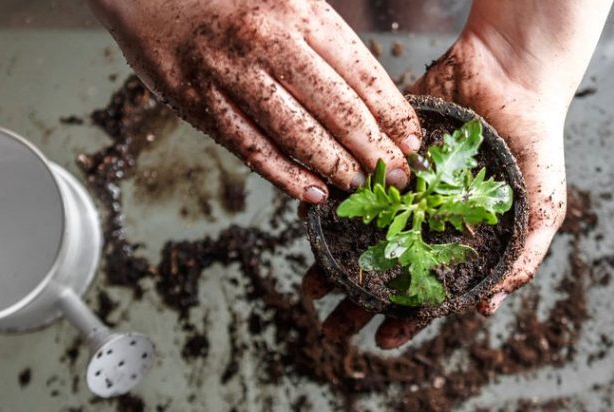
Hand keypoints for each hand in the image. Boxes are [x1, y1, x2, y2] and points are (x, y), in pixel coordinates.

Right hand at [87, 0, 421, 201]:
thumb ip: (324, 37)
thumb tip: (371, 94)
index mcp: (301, 12)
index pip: (362, 73)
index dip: (393, 114)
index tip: (413, 141)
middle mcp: (270, 44)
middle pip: (337, 109)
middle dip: (376, 149)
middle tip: (400, 177)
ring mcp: (232, 76)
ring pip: (298, 134)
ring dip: (337, 167)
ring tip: (363, 187)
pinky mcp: (201, 103)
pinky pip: (252, 148)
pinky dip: (286, 175)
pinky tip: (313, 193)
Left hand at [300, 0, 604, 348]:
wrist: (513, 74)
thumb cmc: (537, 143)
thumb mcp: (544, 208)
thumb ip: (523, 259)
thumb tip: (487, 309)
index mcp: (459, 243)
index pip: (428, 293)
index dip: (405, 321)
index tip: (380, 342)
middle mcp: (424, 222)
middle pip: (385, 272)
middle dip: (355, 303)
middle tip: (329, 324)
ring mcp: (400, 191)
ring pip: (358, 236)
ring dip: (331, 262)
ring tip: (310, 285)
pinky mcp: (382, 156)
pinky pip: (349, 184)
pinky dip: (327, 204)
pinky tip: (309, 224)